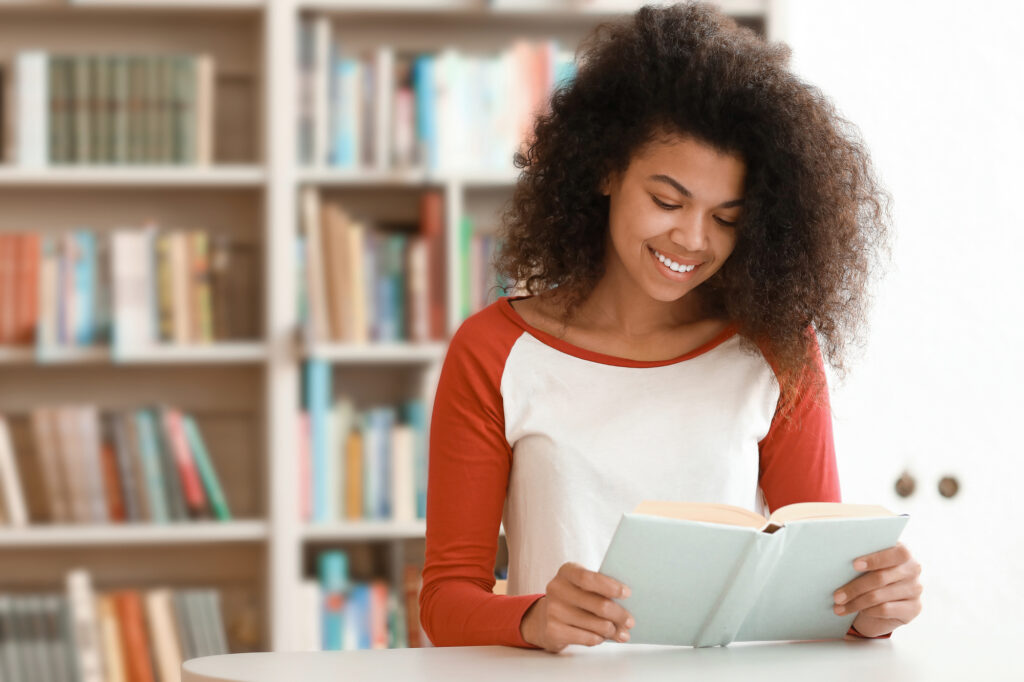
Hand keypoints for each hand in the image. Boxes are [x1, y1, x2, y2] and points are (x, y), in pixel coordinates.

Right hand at [519, 562, 634, 652]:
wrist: (544, 619)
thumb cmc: (573, 599)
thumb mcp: (581, 585)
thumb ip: (600, 588)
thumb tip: (628, 602)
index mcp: (566, 572)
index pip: (589, 578)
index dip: (610, 586)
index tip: (627, 593)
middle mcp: (556, 589)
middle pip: (598, 604)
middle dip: (619, 614)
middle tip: (630, 621)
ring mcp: (553, 610)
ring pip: (596, 624)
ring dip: (612, 630)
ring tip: (620, 632)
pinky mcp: (553, 631)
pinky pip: (587, 638)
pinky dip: (599, 638)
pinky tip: (602, 636)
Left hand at [833, 542, 922, 637]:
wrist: (881, 601)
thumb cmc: (869, 575)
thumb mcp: (867, 564)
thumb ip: (862, 559)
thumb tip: (839, 559)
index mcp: (902, 552)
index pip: (896, 553)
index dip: (875, 559)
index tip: (854, 565)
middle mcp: (913, 569)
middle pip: (881, 578)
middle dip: (855, 588)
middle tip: (836, 596)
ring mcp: (915, 589)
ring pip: (879, 596)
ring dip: (856, 602)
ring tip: (839, 606)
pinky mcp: (914, 608)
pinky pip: (886, 609)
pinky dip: (869, 610)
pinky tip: (859, 611)